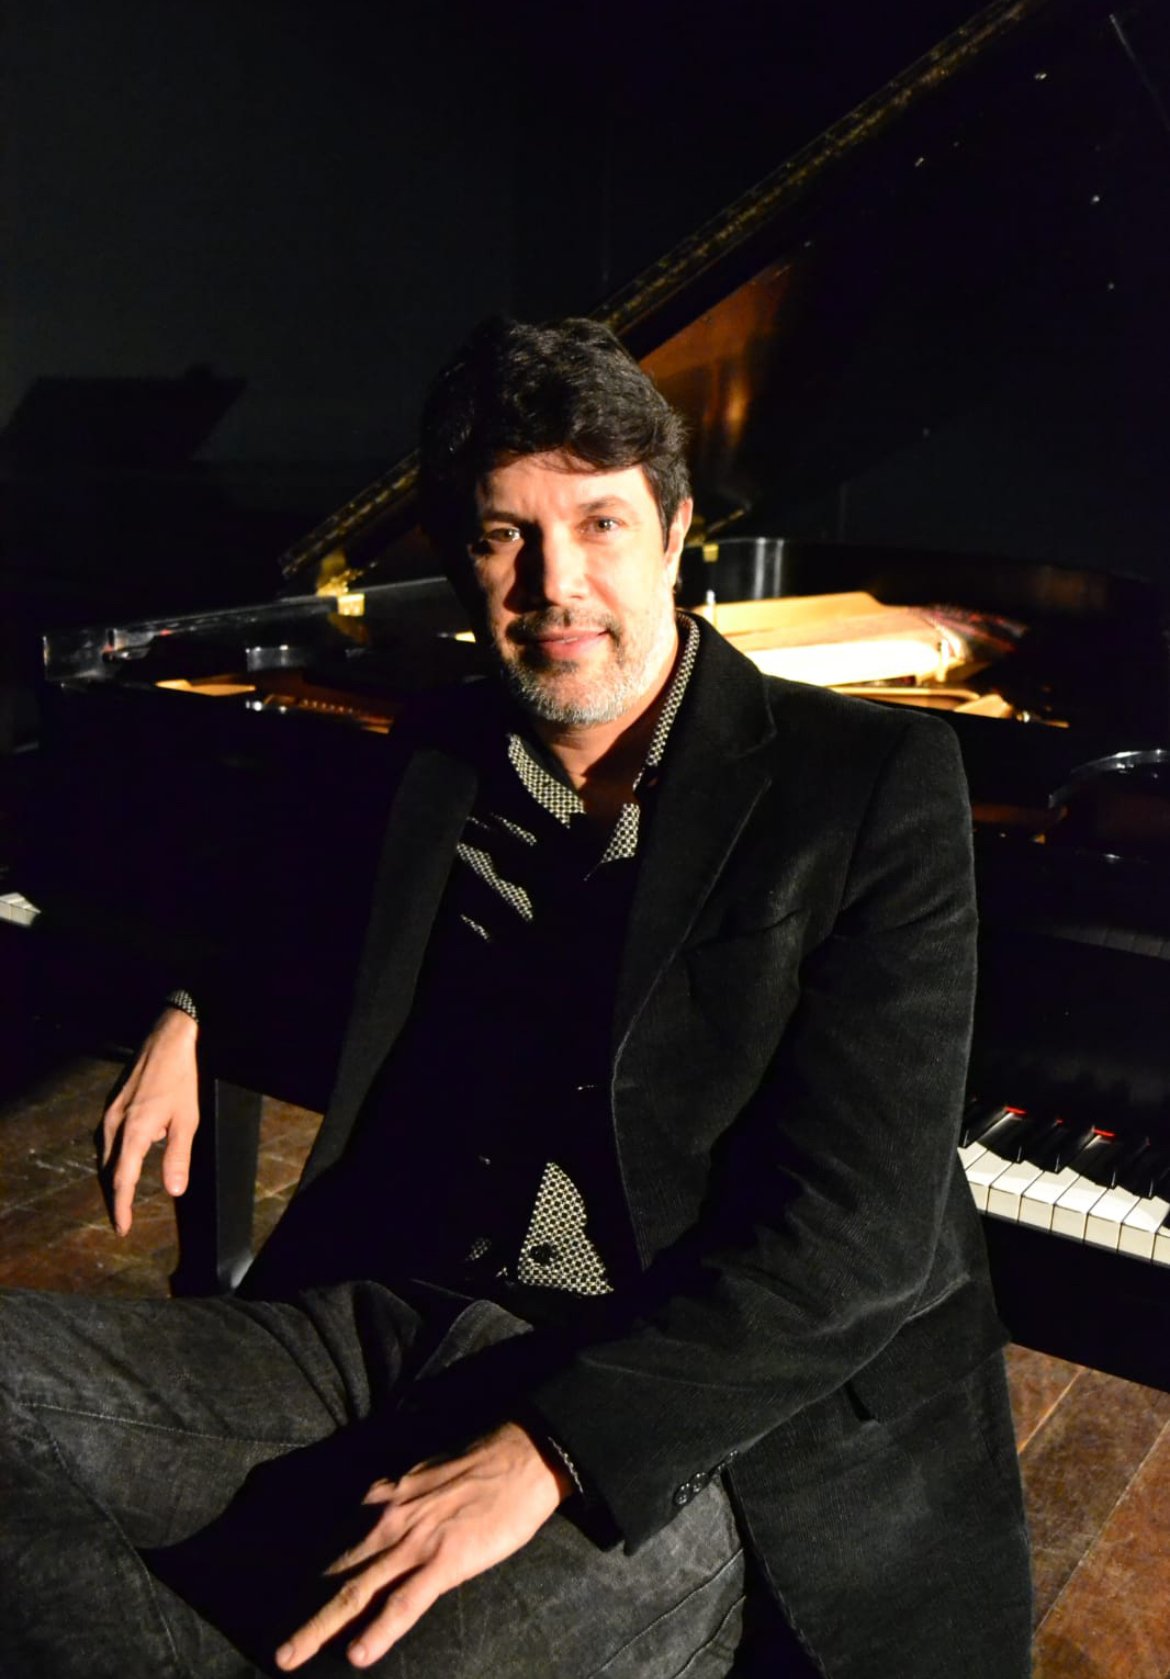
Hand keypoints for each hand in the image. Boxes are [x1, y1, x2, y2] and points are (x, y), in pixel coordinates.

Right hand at [99, 1006, 198, 1233]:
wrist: (166, 1041)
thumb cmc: (180, 1080)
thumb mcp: (187, 1120)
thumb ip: (178, 1156)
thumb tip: (174, 1190)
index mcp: (132, 1132)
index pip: (122, 1180)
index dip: (122, 1207)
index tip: (123, 1228)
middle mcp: (113, 1125)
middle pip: (107, 1171)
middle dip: (114, 1197)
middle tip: (122, 1219)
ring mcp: (109, 1114)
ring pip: (103, 1156)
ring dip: (112, 1178)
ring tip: (121, 1196)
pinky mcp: (111, 1105)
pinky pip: (106, 1140)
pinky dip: (112, 1158)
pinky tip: (124, 1160)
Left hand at [275, 1421, 571, 1670]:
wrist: (521, 1455)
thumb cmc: (479, 1465)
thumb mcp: (423, 1476)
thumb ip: (398, 1502)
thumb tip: (383, 1522)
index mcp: (383, 1498)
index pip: (338, 1545)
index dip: (313, 1580)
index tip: (293, 1606)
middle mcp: (387, 1520)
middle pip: (336, 1574)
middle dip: (302, 1612)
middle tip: (279, 1650)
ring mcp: (413, 1542)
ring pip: (355, 1591)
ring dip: (319, 1628)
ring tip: (289, 1656)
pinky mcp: (444, 1561)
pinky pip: (404, 1603)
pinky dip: (379, 1631)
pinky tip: (359, 1655)